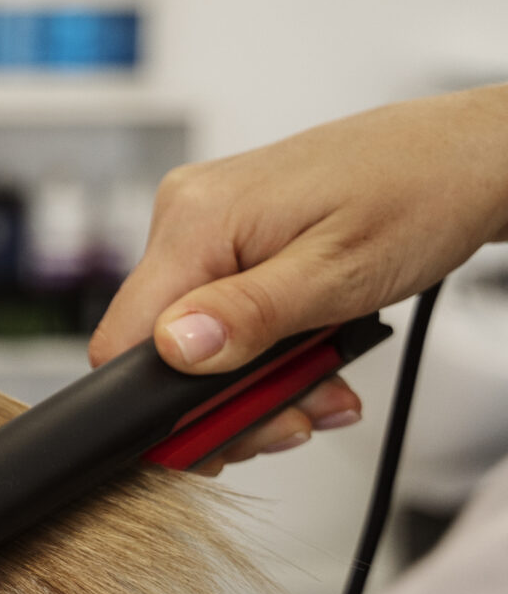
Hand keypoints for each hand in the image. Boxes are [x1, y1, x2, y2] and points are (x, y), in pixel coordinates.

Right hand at [90, 85, 507, 470]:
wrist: (467, 157)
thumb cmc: (423, 194)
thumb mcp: (341, 273)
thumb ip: (253, 315)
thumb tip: (174, 350)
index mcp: (196, 221)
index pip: (125, 339)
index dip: (165, 406)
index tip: (225, 436)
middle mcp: (186, 218)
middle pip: (162, 349)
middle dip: (230, 399)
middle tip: (298, 417)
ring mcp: (206, 227)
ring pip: (195, 341)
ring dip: (258, 382)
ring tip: (323, 387)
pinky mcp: (231, 239)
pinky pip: (222, 314)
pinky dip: (266, 349)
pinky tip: (314, 355)